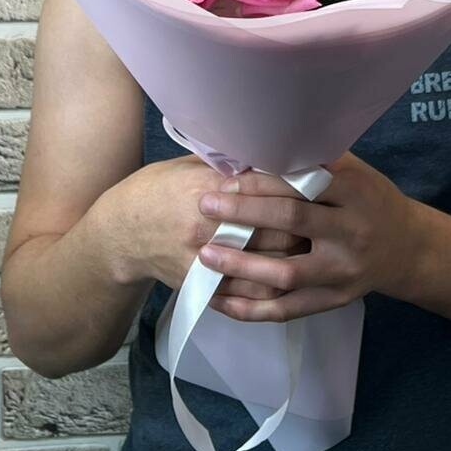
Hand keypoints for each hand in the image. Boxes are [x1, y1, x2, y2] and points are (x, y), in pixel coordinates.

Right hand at [95, 155, 305, 292]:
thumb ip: (230, 165)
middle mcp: (209, 225)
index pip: (267, 191)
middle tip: (330, 222)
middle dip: (306, 227)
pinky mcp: (200, 285)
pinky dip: (271, 292)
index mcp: (210, 188)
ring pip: (266, 267)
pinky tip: (292, 284)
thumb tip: (272, 154)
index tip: (324, 187)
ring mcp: (205, 259)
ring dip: (295, 261)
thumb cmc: (159, 189)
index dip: (298, 190)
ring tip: (318, 252)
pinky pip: (245, 296)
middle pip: (274, 230)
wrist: (121, 232)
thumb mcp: (191, 167)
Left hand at [196, 152, 417, 321]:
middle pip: (292, 221)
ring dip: (242, 266)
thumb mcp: (353, 171)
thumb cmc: (369, 198)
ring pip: (287, 273)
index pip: (303, 184)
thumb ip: (314, 162)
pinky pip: (288, 310)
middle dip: (244, 213)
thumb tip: (257, 145)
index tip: (227, 179)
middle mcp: (351, 232)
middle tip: (206, 205)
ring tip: (205, 255)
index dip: (262, 181)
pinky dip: (252, 309)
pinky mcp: (334, 300)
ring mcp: (343, 271)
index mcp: (354, 191)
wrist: (406, 247)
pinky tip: (220, 301)